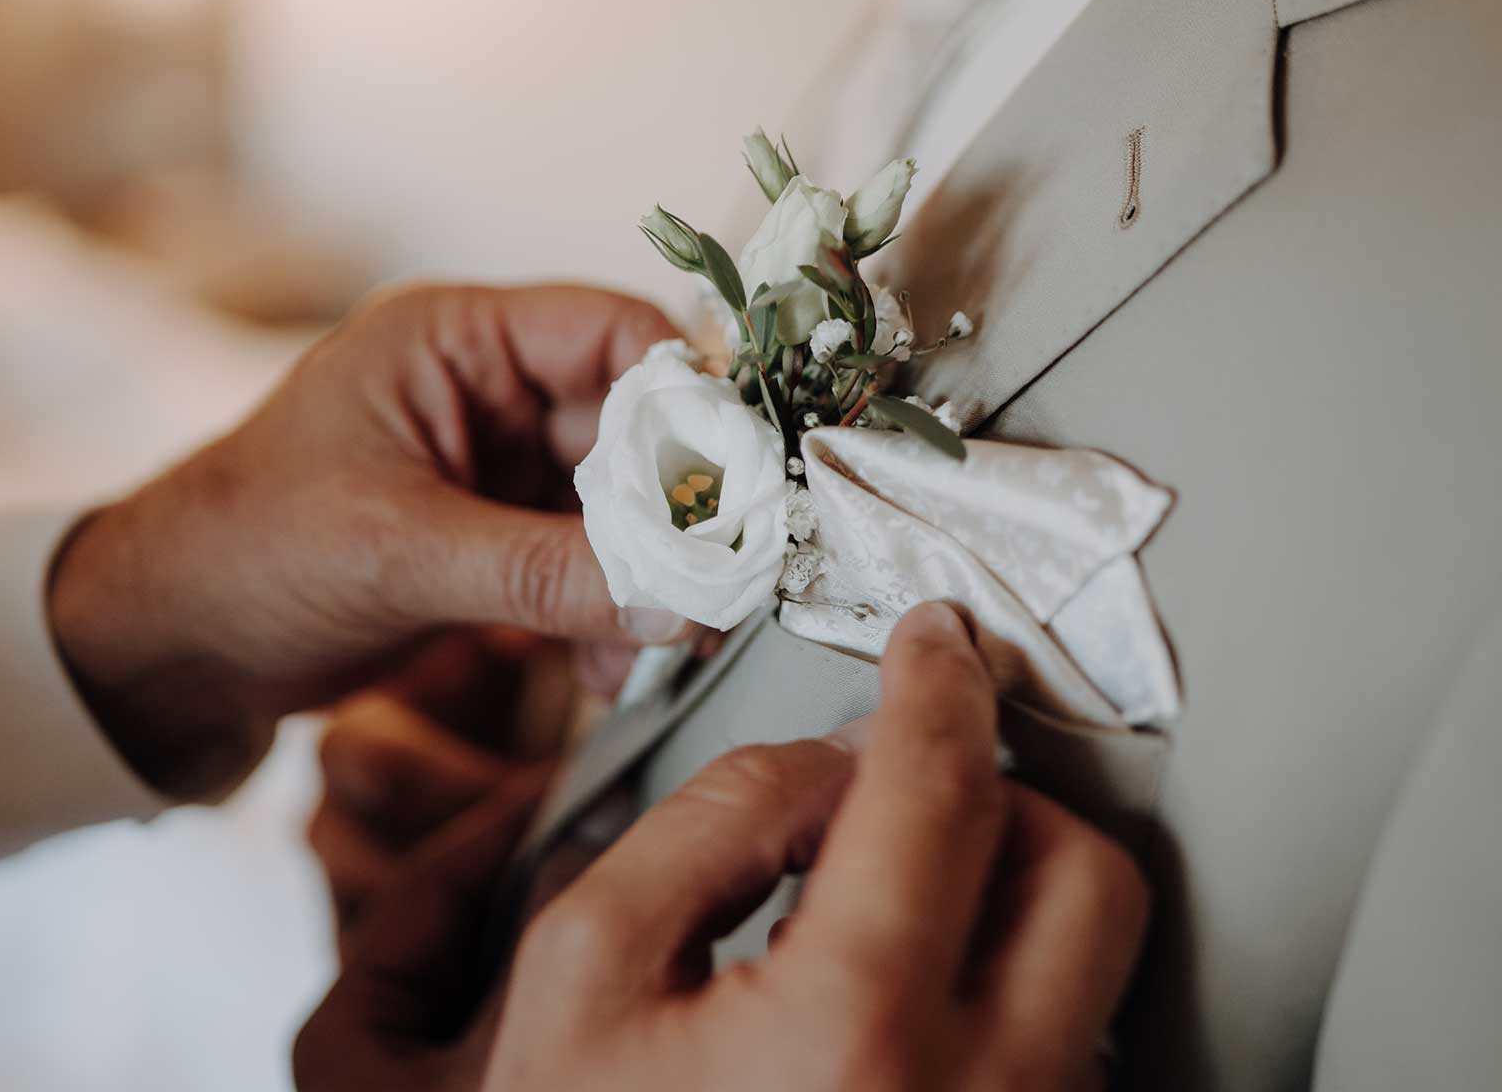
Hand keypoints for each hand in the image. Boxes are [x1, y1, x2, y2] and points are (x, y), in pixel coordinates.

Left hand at [46, 284, 684, 790]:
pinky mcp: (490, 540)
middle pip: (633, 424)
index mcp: (455, 340)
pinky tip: (607, 671)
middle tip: (716, 586)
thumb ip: (546, 571)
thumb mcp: (401, 552)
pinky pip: (584, 563)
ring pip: (619, 504)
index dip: (691, 398)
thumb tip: (683, 598)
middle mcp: (484, 389)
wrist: (166, 645)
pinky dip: (606, 612)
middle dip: (676, 509)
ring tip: (661, 644)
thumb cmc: (245, 553)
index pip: (613, 332)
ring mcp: (491, 468)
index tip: (745, 484)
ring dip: (645, 574)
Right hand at [296, 603, 1149, 1090]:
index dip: (939, 681)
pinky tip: (911, 988)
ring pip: (1098, 965)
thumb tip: (828, 761)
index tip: (934, 635)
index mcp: (854, 1026)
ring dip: (1013, 887)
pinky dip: (1011, 981)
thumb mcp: (584, 970)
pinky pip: (1069, 1047)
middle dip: (1005, 793)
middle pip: (1082, 873)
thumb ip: (708, 826)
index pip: (941, 789)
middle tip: (914, 781)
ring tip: (898, 890)